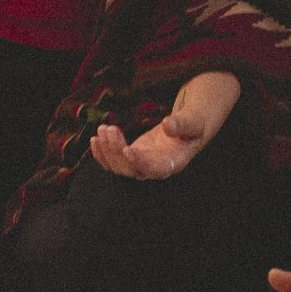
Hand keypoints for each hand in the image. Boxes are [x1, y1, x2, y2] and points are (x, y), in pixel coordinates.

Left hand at [92, 71, 238, 178]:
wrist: (189, 126)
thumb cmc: (194, 124)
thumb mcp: (193, 121)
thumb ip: (183, 124)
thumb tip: (168, 125)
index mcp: (173, 163)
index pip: (154, 169)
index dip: (139, 163)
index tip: (127, 149)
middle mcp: (156, 168)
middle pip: (131, 170)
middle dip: (116, 152)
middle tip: (109, 129)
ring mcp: (142, 164)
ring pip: (119, 167)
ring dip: (107, 151)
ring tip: (102, 129)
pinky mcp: (133, 157)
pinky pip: (114, 161)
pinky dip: (103, 153)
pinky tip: (96, 139)